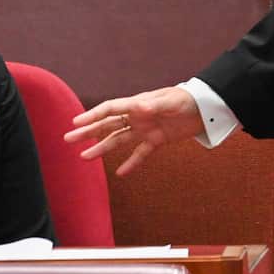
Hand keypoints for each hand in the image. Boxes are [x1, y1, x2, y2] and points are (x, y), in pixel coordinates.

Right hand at [63, 86, 203, 175]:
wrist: (205, 107)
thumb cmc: (187, 99)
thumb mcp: (171, 102)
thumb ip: (154, 106)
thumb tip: (137, 107)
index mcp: (138, 104)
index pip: (110, 110)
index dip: (92, 116)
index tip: (75, 123)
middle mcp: (137, 117)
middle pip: (108, 125)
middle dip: (88, 132)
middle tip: (68, 140)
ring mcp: (145, 129)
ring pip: (118, 140)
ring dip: (102, 149)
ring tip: (84, 158)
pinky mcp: (157, 140)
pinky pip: (140, 154)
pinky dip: (131, 164)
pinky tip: (119, 174)